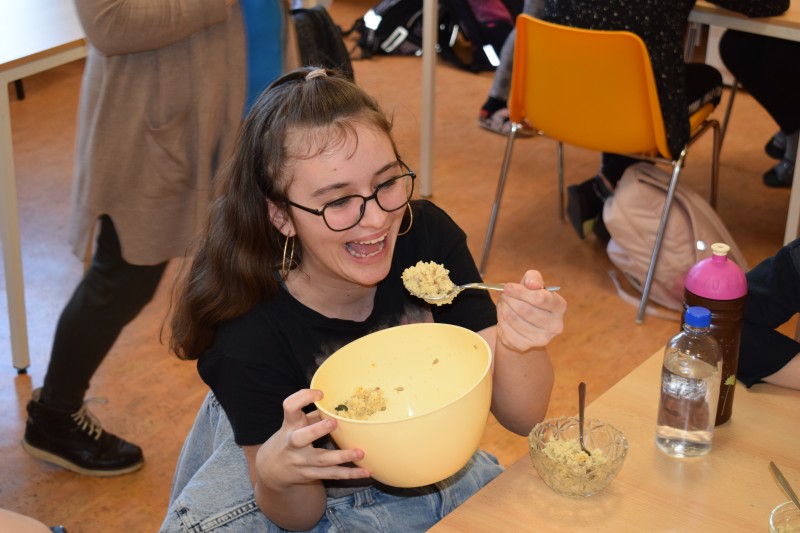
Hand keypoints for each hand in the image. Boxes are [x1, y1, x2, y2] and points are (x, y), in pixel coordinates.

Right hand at [255, 389, 370, 489]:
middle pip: (301, 438)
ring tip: (360, 452)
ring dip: (342, 457)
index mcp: (289, 425)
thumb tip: (338, 401)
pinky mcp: (309, 475)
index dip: (303, 398)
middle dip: (316, 430)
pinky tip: (365, 472)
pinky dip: (349, 474)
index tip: (320, 394)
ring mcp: (300, 461)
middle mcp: (292, 444)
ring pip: (321, 460)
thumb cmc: (289, 437)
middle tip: (334, 422)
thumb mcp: (295, 424)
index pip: (289, 407)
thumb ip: (314, 413)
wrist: (271, 469)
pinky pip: (331, 475)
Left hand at [496, 270, 565, 351]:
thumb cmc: (530, 298)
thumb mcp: (533, 283)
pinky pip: (506, 331)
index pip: (540, 298)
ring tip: (503, 303)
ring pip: (514, 320)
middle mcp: (555, 325)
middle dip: (509, 299)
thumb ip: (533, 278)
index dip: (520, 292)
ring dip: (503, 308)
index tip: (507, 287)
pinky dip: (500, 320)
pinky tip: (502, 314)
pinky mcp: (525, 346)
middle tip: (502, 294)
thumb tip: (532, 285)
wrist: (525, 321)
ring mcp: (541, 339)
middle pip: (525, 310)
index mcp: (560, 306)